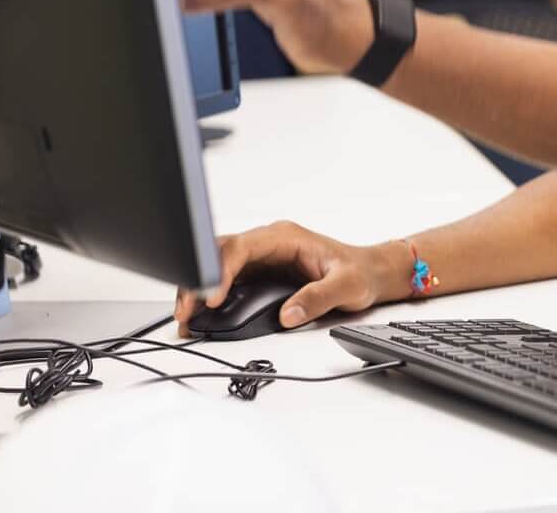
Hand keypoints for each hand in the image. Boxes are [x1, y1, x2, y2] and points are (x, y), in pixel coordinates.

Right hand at [174, 221, 408, 335]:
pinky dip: (209, 299)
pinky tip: (200, 318)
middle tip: (187, 312)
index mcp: (285, 237)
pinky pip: (225, 282)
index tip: (213, 297)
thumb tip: (288, 315)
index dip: (221, 270)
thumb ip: (318, 298)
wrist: (370, 273)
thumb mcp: (347, 286)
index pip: (241, 247)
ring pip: (216, 267)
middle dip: (198, 280)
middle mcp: (267, 244)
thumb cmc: (360, 272)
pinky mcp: (257, 276)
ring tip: (187, 319)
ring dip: (198, 290)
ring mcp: (260, 259)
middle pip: (219, 254)